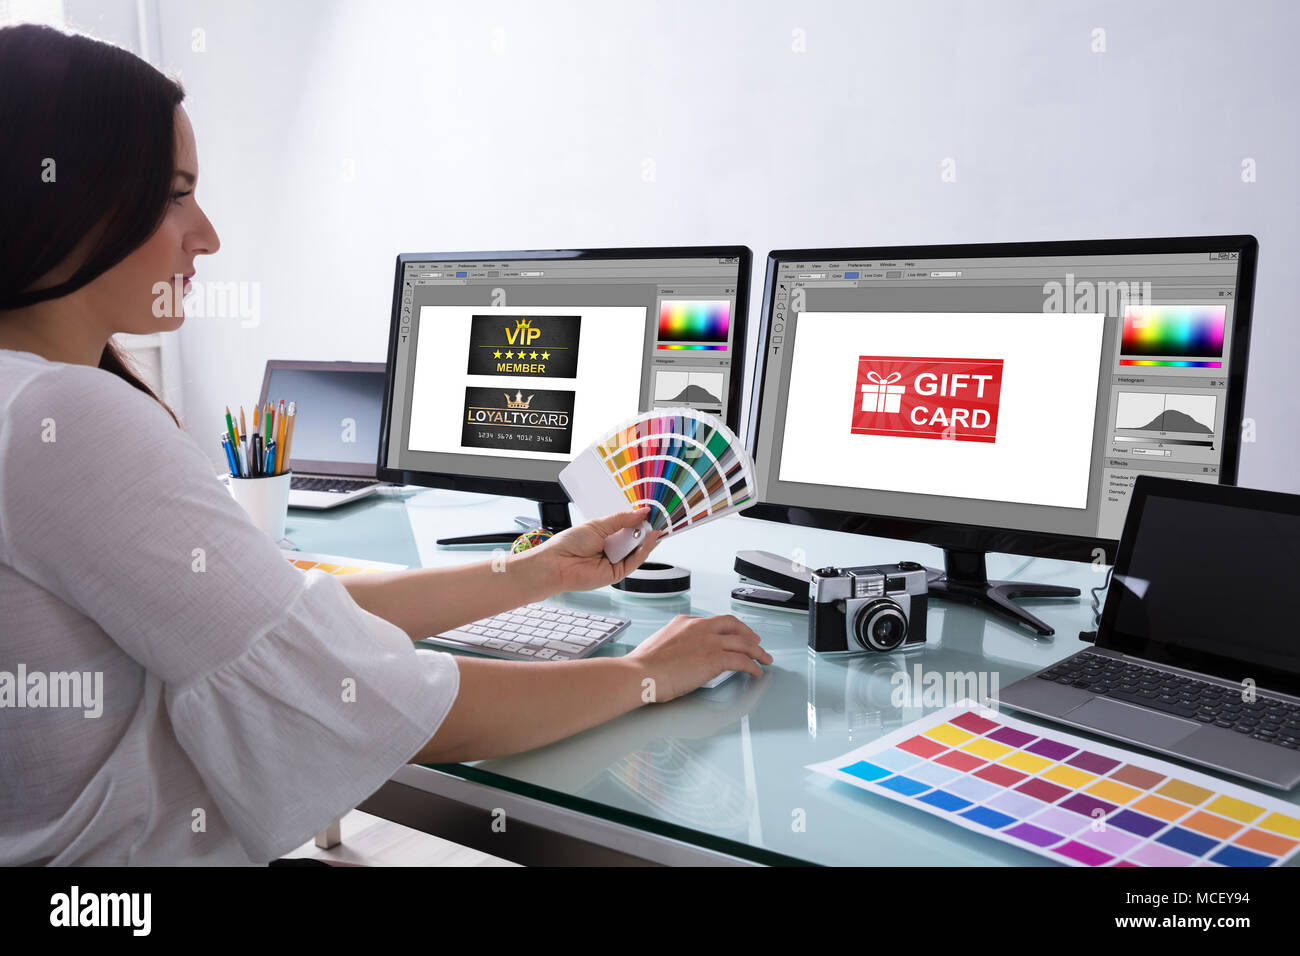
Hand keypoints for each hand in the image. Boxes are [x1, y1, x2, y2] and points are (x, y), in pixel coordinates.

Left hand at [538, 508, 662, 592]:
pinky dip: (645, 549)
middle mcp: (611, 548)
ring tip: (656, 525)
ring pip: (638, 550)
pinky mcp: (617, 573)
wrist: (557, 564)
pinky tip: (650, 538)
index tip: (651, 511)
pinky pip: (636, 561)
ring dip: (648, 538)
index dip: (640, 519)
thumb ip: (622, 519)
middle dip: (646, 528)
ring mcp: (615, 561)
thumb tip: (642, 512)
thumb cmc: (569, 544)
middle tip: (658, 517)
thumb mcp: (599, 524)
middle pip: (635, 538)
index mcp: (605, 534)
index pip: (628, 526)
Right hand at [628, 614, 771, 702]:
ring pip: (743, 642)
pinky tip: (756, 671)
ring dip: (757, 651)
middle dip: (747, 633)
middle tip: (756, 641)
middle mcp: (700, 627)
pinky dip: (753, 666)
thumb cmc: (644, 665)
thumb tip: (680, 655)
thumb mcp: (660, 644)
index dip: (727, 628)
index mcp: (684, 623)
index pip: (712, 622)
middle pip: (733, 625)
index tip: (731, 634)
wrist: (641, 672)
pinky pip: (742, 660)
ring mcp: (709, 641)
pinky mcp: (716, 658)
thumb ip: (675, 644)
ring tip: (764, 658)